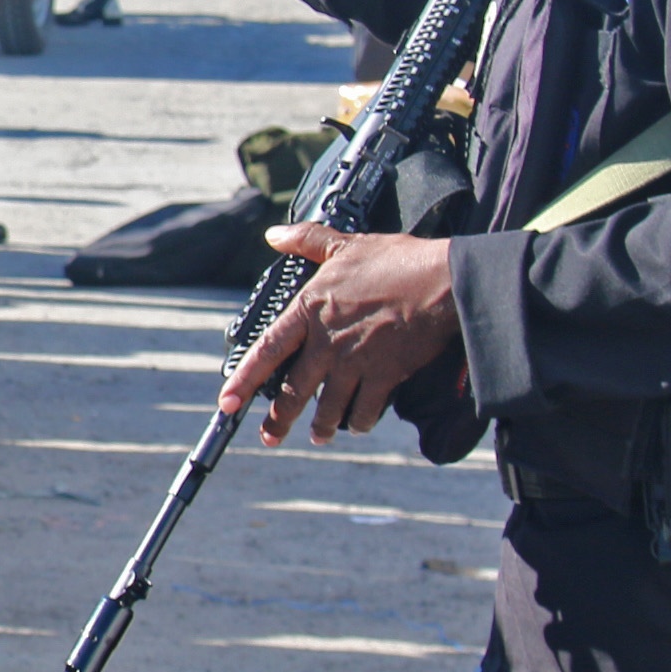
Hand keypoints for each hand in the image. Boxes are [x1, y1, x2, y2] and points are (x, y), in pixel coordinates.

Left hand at [219, 225, 460, 442]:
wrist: (443, 281)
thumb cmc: (396, 260)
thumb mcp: (345, 244)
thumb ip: (306, 240)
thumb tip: (274, 234)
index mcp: (310, 311)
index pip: (267, 349)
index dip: (244, 378)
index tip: (227, 401)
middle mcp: (326, 342)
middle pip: (293, 390)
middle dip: (279, 419)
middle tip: (269, 437)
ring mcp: (355, 362)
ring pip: (328, 406)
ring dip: (321, 425)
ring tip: (316, 437)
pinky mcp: (385, 375)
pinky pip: (365, 409)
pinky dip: (359, 421)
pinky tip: (357, 425)